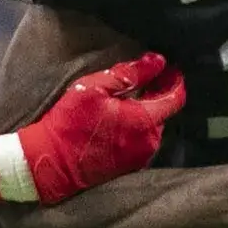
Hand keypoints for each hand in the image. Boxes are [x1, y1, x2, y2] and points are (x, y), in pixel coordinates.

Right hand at [6, 52, 186, 201]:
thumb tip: (158, 61)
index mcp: (145, 120)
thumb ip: (130, 73)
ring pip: (154, 127)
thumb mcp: (95, 88)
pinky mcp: (131, 166)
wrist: (50, 162)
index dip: (175, 80)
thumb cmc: (70, 122)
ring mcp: (141, 157)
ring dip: (148, 112)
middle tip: (148, 79)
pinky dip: (139, 128)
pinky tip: (123, 119)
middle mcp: (150, 141)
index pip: (176, 97)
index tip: (170, 69)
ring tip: (132, 98)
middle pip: (165, 112)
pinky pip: (143, 141)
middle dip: (159, 94)